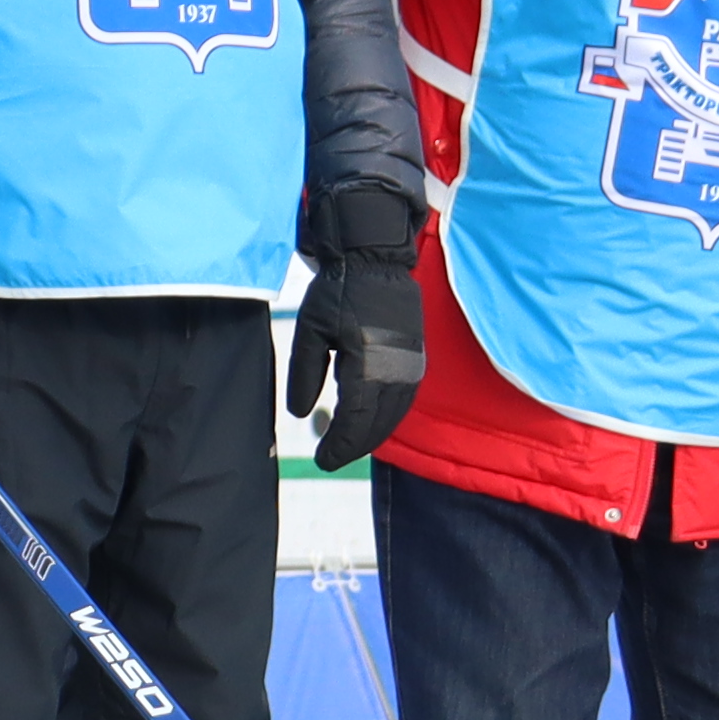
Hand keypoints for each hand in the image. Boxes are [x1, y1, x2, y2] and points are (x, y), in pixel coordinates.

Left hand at [286, 183, 426, 473]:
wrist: (376, 259)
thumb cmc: (338, 292)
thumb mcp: (310, 330)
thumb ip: (304, 374)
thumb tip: (301, 414)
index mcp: (368, 362)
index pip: (356, 419)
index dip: (340, 444)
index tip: (323, 460)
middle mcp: (397, 369)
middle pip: (378, 423)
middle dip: (354, 445)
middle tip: (330, 458)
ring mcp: (412, 365)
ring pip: (394, 415)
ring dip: (373, 435)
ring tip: (348, 446)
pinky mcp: (417, 359)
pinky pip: (404, 400)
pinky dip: (387, 418)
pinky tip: (372, 424)